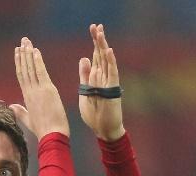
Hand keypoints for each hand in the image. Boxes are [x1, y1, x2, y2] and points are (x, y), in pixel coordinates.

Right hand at [10, 37, 69, 140]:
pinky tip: (35, 51)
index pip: (22, 76)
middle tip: (22, 41)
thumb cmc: (43, 130)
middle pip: (24, 69)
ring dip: (29, 54)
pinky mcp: (48, 90)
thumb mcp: (29, 120)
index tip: (18, 52)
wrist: (51, 135)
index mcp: (27, 98)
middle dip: (23, 54)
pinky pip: (41, 73)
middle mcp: (30, 92)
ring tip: (27, 42)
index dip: (19, 63)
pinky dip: (38, 62)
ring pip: (31, 69)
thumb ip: (20, 112)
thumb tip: (11, 106)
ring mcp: (38, 90)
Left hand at [79, 24, 124, 141]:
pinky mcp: (112, 90)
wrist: (104, 130)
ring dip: (103, 46)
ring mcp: (108, 83)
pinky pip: (112, 73)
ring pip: (106, 61)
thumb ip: (85, 76)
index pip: (95, 56)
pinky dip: (111, 62)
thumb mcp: (85, 92)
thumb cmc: (94, 114)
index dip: (94, 43)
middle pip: (101, 55)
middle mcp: (103, 78)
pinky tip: (109, 51)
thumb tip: (84, 58)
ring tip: (100, 32)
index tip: (93, 29)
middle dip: (98, 40)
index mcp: (95, 78)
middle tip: (96, 25)